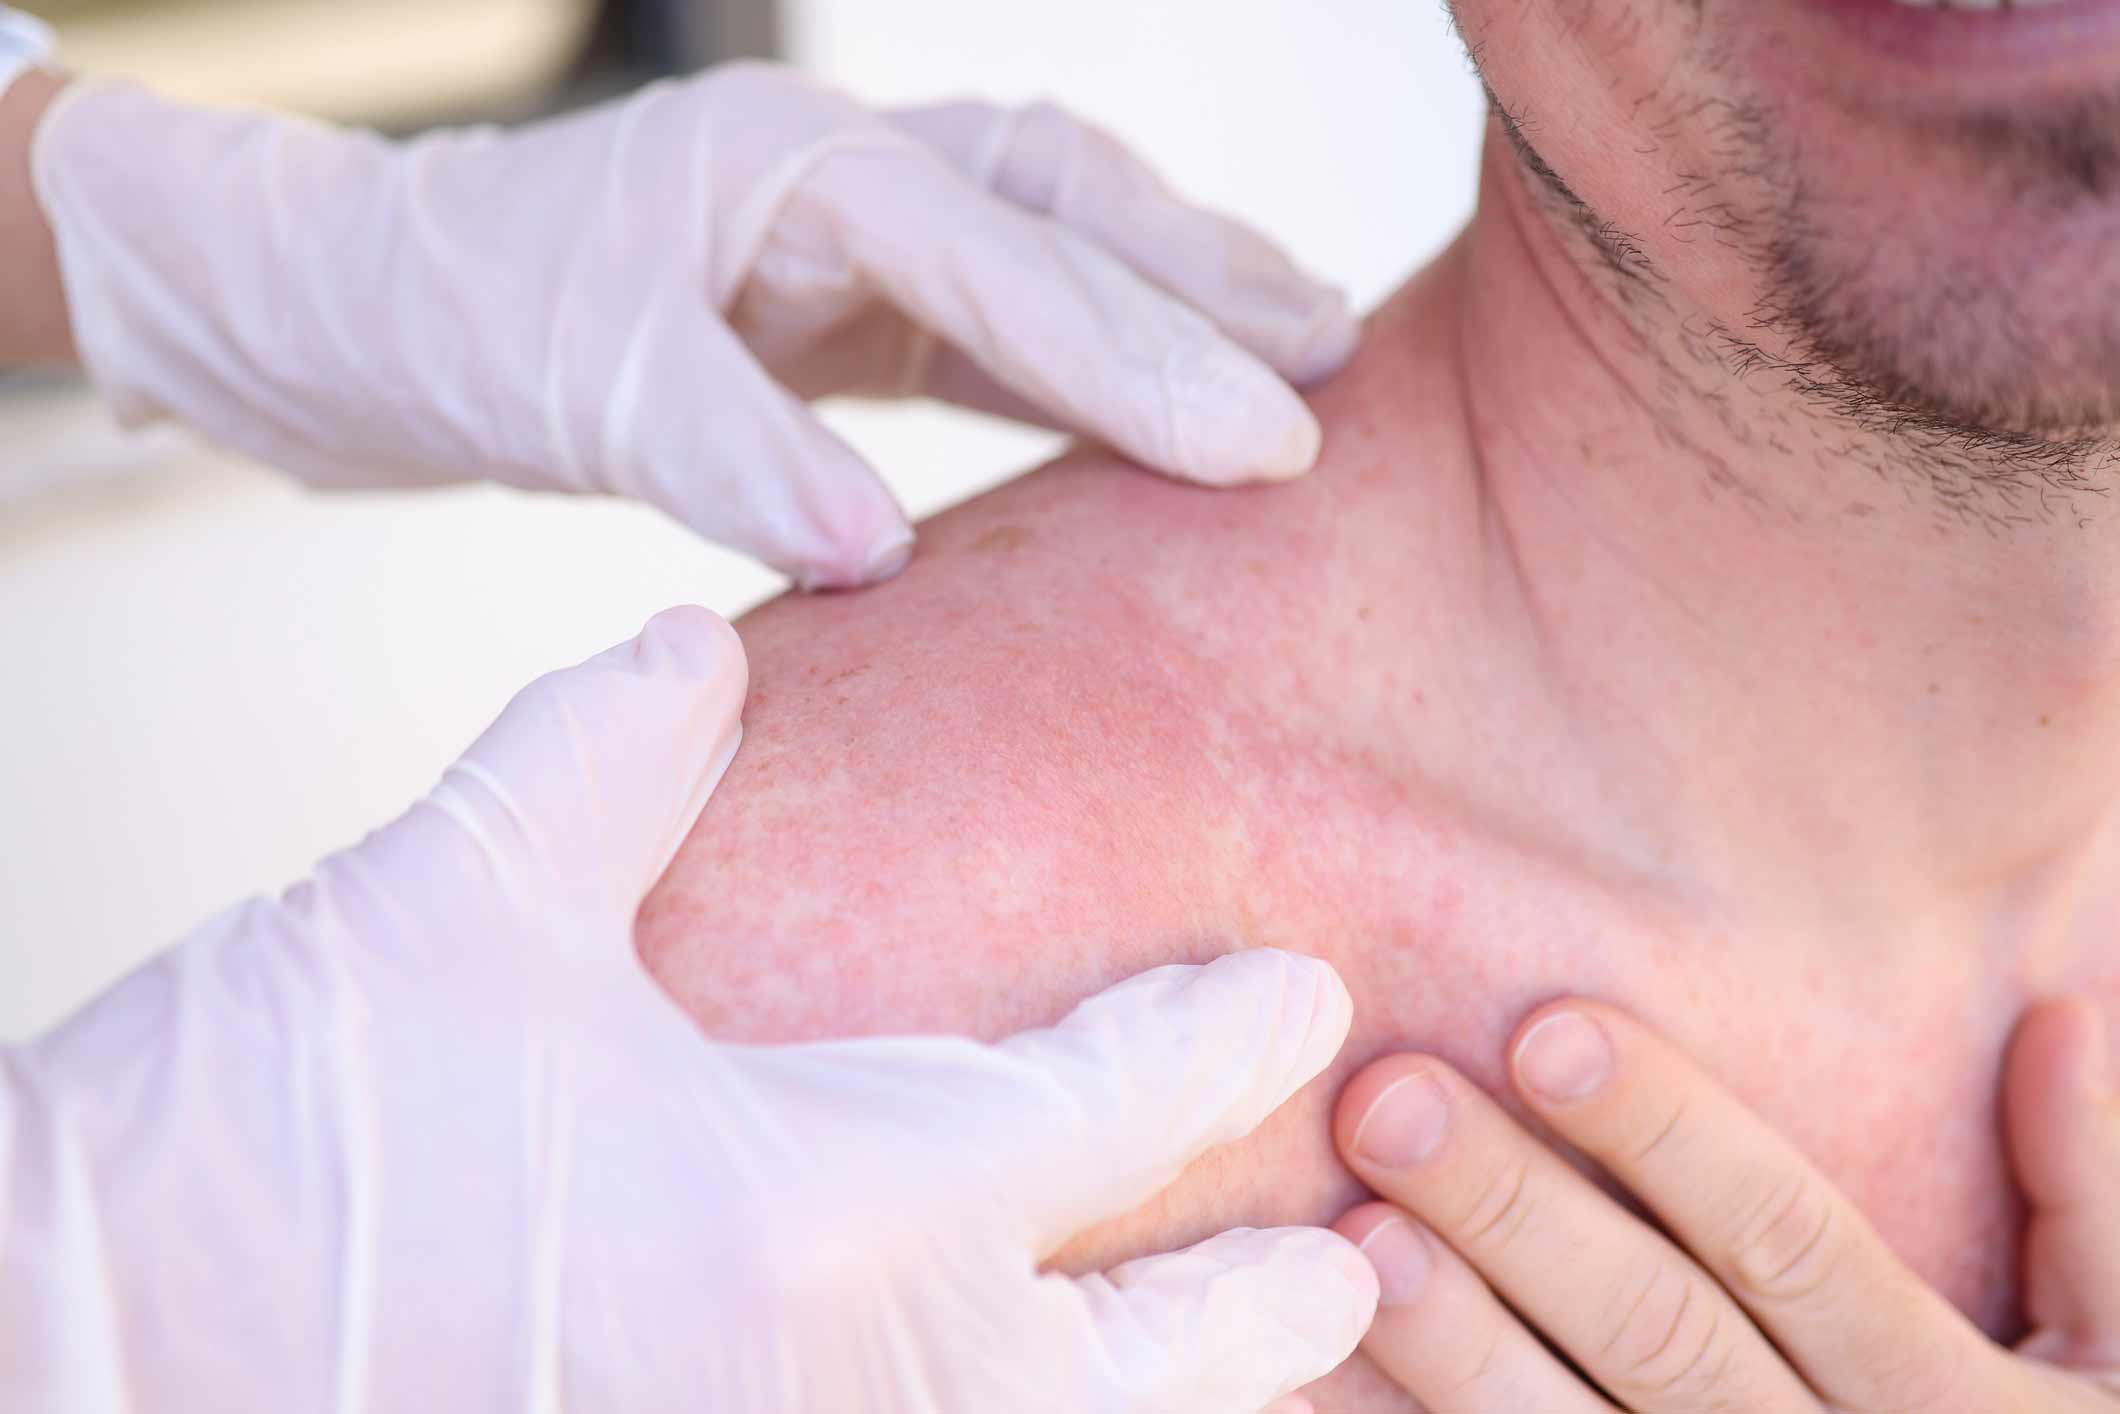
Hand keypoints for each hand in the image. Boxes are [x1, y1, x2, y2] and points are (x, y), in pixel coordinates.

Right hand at [0, 606, 1374, 1411]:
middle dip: (1262, 1315)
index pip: (1094, 1114)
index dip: (1213, 1043)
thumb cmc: (243, 1163)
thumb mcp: (436, 915)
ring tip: (1253, 1374)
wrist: (52, 1371)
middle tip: (1362, 1271)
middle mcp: (839, 1391)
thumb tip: (699, 655)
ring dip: (1155, 1413)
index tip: (1295, 996)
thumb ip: (601, 763)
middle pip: (1131, 1368)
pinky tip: (997, 1403)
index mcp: (818, 1219)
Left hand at [25, 62, 1355, 587]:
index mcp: (795, 168)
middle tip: (1340, 363)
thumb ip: (726, 449)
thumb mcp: (569, 386)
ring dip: (1178, 290)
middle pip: (1069, 206)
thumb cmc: (446, 325)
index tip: (1269, 437)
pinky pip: (1000, 311)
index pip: (1009, 260)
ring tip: (1307, 346)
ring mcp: (847, 231)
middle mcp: (843, 172)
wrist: (351, 309)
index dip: (1146, 352)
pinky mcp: (837, 298)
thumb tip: (880, 549)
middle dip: (1209, 284)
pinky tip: (1159, 398)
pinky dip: (1092, 349)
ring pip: (1056, 239)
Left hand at [1326, 998, 2119, 1410]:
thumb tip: (2063, 1006)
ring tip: (1351, 1237)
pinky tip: (1349, 1373)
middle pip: (1657, 1336)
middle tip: (1386, 1101)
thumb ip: (2094, 1194)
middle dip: (1518, 1217)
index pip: (1791, 1242)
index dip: (1671, 1136)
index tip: (1547, 1029)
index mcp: (1954, 1405)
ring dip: (1457, 1351)